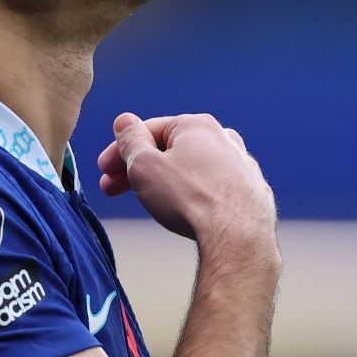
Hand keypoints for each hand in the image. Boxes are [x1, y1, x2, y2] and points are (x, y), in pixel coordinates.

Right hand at [95, 112, 275, 246]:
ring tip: (151, 202)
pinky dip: (196, 196)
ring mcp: (242, 165)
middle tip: (114, 189)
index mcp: (196, 125)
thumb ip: (131, 141)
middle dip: (139, 170)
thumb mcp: (145, 167)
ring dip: (168, 182)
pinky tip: (187, 211)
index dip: (120, 150)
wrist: (239, 235)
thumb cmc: (190, 198)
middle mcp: (223, 139)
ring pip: (194, 169)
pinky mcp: (252, 191)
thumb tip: (125, 121)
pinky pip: (215, 188)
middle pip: (171, 150)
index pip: (148, 130)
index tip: (104, 170)